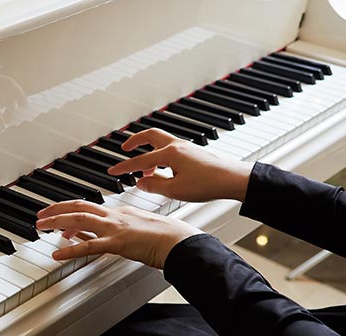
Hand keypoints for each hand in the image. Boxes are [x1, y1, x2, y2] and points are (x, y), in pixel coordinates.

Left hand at [35, 200, 202, 268]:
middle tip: (40, 216)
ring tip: (40, 227)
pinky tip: (57, 254)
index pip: (90, 207)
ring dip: (56, 222)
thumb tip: (101, 239)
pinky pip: (89, 246)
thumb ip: (117, 234)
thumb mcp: (137, 232)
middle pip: (79, 207)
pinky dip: (71, 250)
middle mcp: (115, 216)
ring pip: (79, 220)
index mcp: (121, 212)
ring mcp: (115, 228)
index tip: (58, 218)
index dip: (70, 211)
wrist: (181, 242)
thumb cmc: (166, 238)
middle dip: (56, 210)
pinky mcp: (117, 243)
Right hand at [107, 129, 254, 201]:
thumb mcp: (175, 190)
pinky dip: (161, 157)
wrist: (232, 180)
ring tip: (145, 170)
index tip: (113, 170)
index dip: (124, 167)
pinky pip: (171, 150)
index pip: (140, 160)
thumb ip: (154, 185)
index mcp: (170, 153)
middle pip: (150, 135)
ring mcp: (186, 148)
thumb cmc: (208, 183)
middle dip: (135, 140)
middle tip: (125, 148)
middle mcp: (177, 146)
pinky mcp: (193, 153)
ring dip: (149, 152)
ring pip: (161, 143)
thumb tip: (141, 182)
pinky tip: (163, 171)